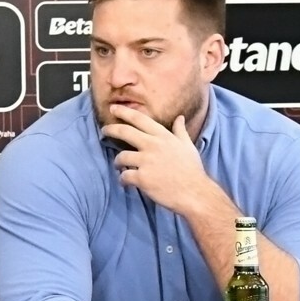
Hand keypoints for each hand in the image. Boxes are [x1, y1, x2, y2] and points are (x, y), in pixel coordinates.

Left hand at [102, 107, 218, 214]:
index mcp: (164, 137)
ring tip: (120, 166)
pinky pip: (124, 176)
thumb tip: (180, 118)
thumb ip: (180, 131)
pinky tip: (126, 182)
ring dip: (118, 162)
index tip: (114, 108)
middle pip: (125, 132)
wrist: (195, 192)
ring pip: (121, 157)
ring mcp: (147, 162)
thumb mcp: (188, 146)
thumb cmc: (191, 170)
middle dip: (111, 129)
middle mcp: (154, 146)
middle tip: (104, 130)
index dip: (125, 112)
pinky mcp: (142, 178)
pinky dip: (122, 180)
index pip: (141, 120)